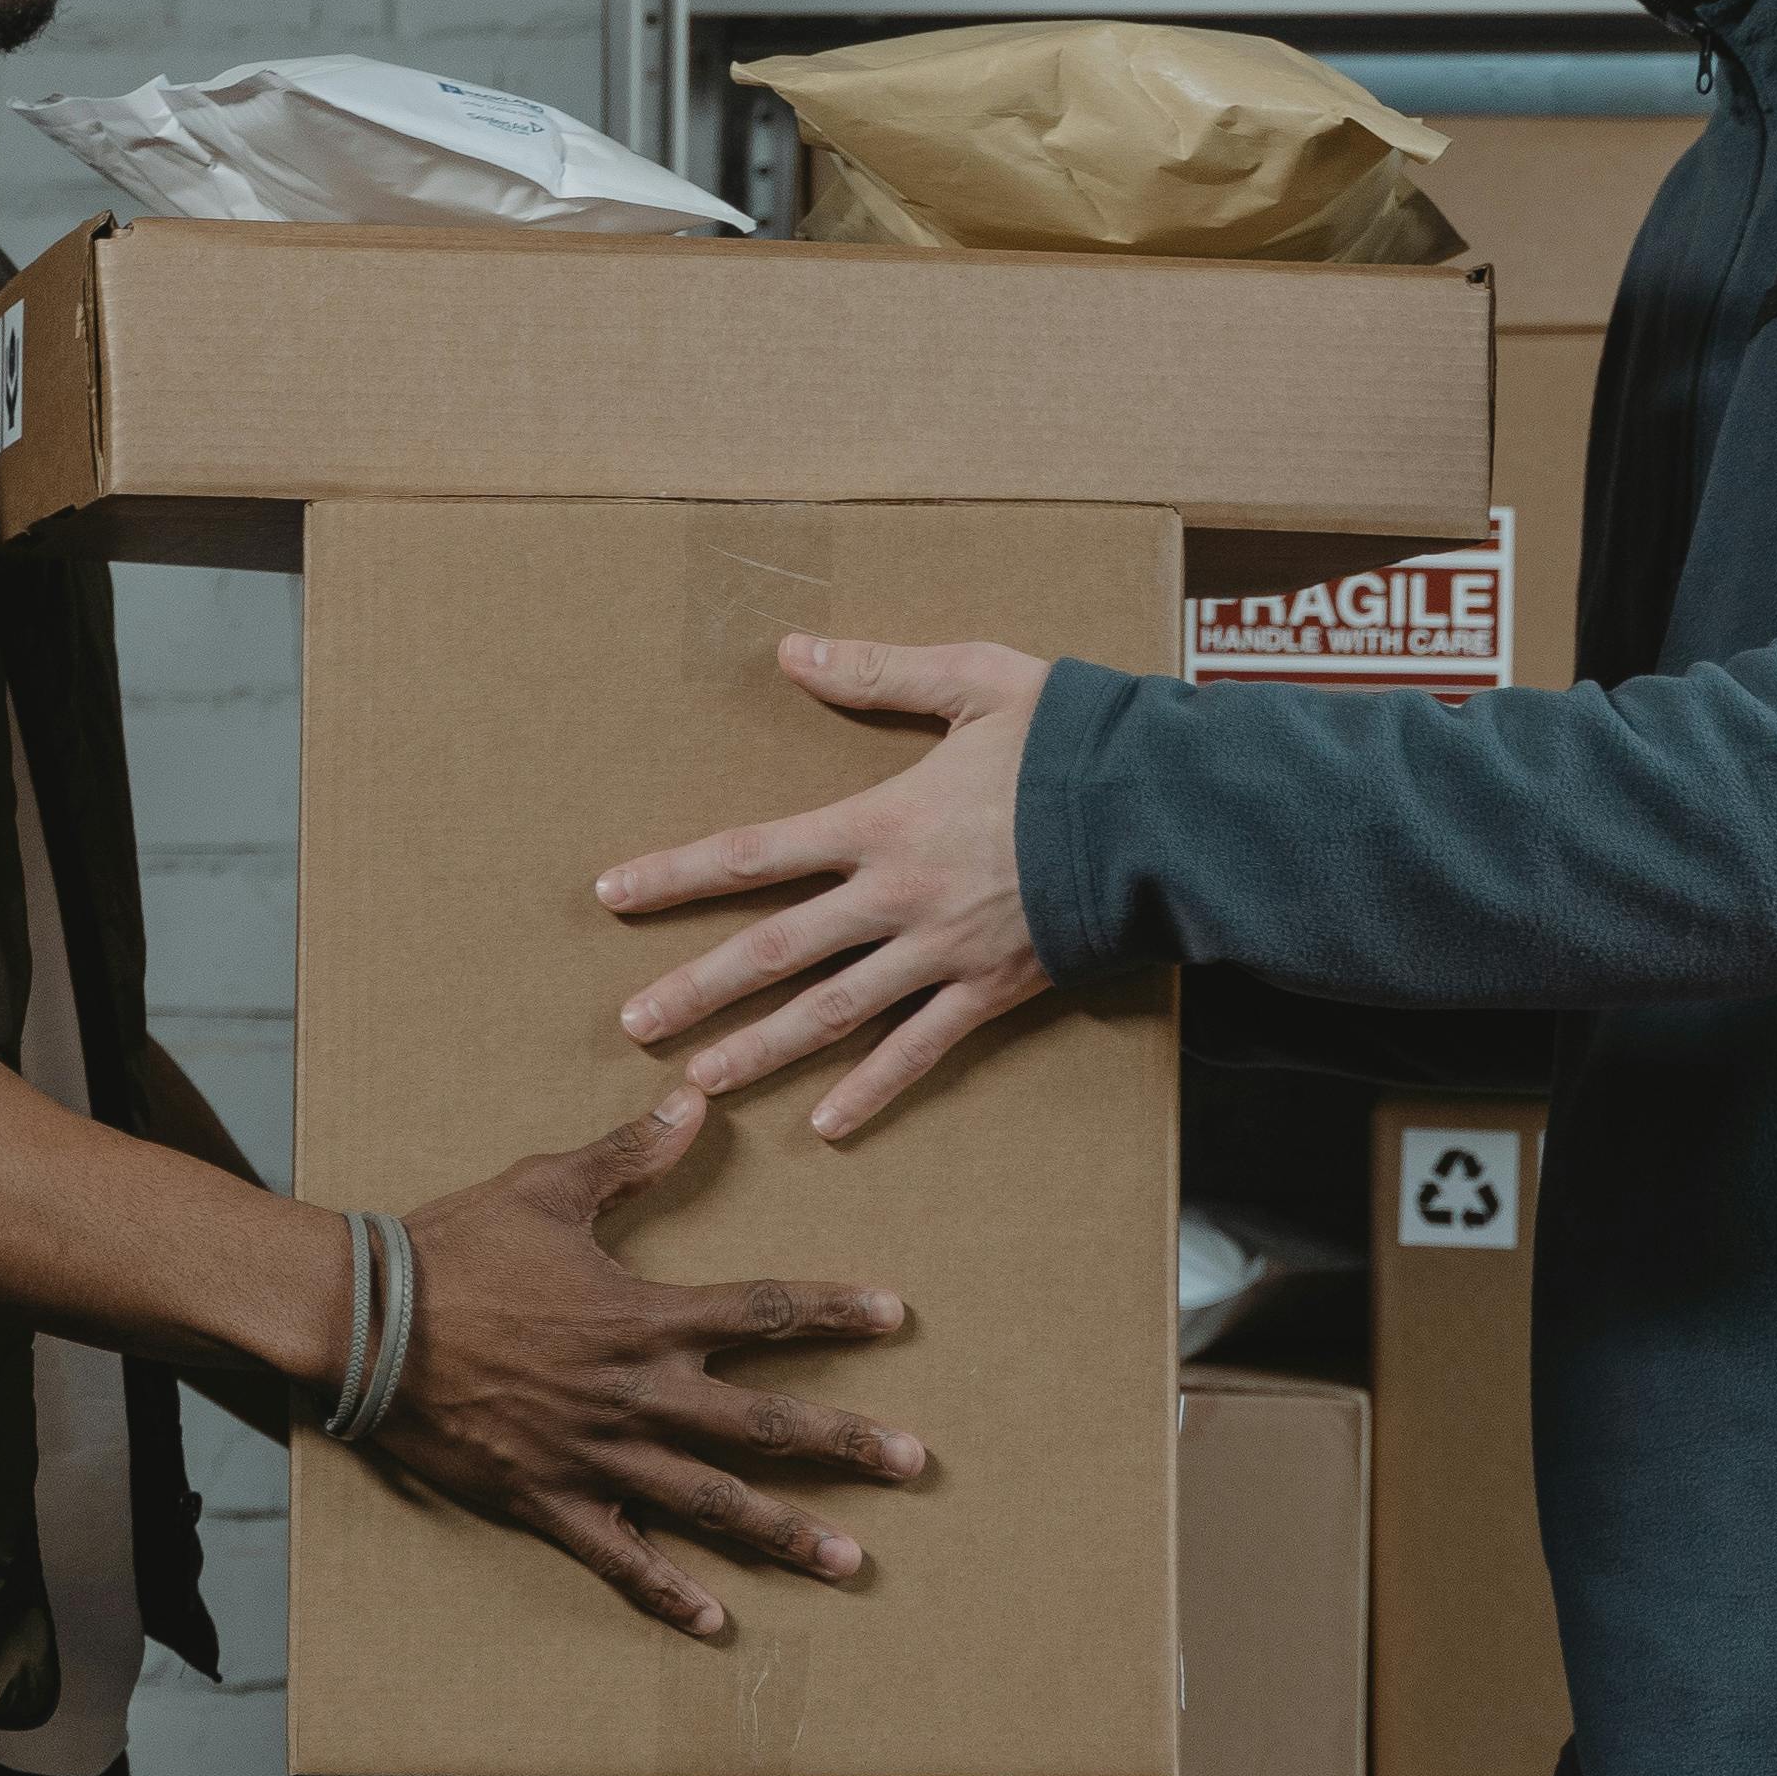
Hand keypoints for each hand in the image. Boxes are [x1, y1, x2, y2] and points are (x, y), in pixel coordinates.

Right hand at [364, 1088, 927, 1641]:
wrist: (365, 1324)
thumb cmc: (454, 1249)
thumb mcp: (546, 1188)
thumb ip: (628, 1154)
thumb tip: (693, 1100)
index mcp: (643, 1316)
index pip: (763, 1312)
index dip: (834, 1311)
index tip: (898, 1316)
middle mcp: (636, 1393)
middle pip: (762, 1423)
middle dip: (845, 1444)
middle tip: (914, 1464)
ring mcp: (597, 1455)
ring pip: (711, 1504)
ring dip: (786, 1532)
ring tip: (850, 1562)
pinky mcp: (549, 1499)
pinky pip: (620, 1558)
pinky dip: (669, 1594)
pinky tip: (716, 1622)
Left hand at [597, 633, 1054, 1141]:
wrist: (1163, 814)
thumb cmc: (1072, 739)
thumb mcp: (975, 679)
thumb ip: (879, 670)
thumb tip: (793, 650)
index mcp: (882, 822)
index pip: (754, 853)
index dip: (677, 874)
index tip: (613, 894)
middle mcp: (896, 898)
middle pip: (774, 951)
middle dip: (697, 989)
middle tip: (632, 1024)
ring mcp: (941, 955)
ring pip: (832, 1015)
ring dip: (761, 1050)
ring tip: (699, 1083)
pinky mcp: (990, 992)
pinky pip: (920, 1053)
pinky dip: (872, 1091)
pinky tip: (826, 1126)